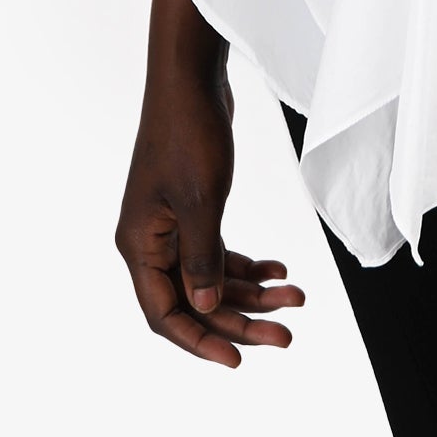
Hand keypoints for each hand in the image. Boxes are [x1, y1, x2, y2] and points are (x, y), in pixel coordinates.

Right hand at [116, 0, 305, 367]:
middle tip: (288, 333)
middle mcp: (151, 240)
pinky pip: (218, 250)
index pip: (165, 313)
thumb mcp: (200, 200)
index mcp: (139, 244)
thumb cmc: (188, 132)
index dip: (200, 341)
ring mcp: (172, 224)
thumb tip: (205, 309)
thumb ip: (202, 259)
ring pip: (211, 275)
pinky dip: (248, 262)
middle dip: (241, 318)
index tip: (238, 360)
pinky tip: (280, 270)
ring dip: (252, 290)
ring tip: (297, 298)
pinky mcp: (193, 207)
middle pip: (195, 299)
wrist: (191, 76)